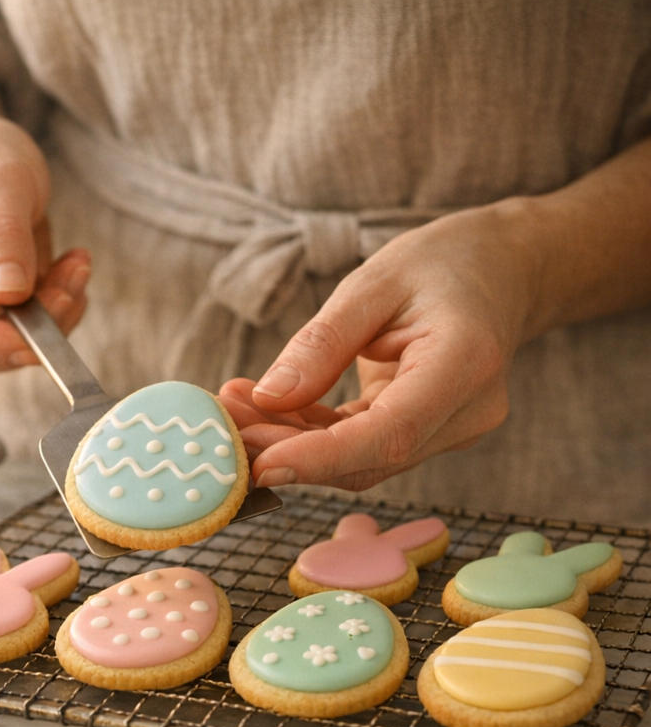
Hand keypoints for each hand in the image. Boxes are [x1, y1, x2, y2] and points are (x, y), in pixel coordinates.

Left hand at [217, 202, 545, 490]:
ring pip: (361, 459)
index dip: (321, 458)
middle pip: (369, 456)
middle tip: (222, 424)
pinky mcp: (426, 432)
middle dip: (288, 450)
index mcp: (466, 365)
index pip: (391, 434)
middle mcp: (468, 412)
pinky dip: (310, 436)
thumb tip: (268, 398)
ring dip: (291, 444)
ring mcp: (451, 429)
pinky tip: (264, 411)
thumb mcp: (375, 281)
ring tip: (234, 408)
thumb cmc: (444, 263)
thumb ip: (322, 342)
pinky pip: (362, 445)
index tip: (259, 463)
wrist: (504, 269)